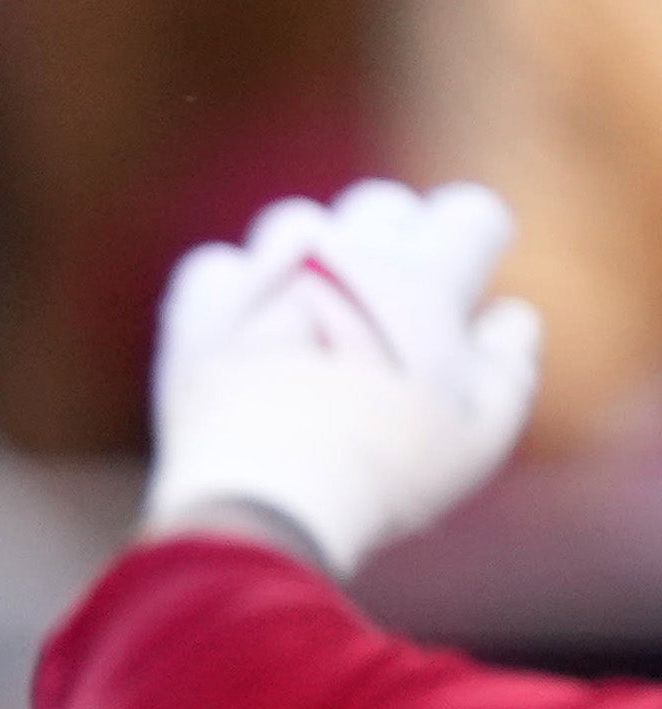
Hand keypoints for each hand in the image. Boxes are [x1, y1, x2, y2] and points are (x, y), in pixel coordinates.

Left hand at [143, 178, 540, 573]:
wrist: (263, 503)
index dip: (473, 245)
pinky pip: (214, 268)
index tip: (466, 280)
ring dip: (308, 257)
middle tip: (389, 303)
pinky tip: (242, 333)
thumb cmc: (386, 475)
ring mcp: (264, 274)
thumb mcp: (482, 433)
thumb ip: (510, 362)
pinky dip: (230, 292)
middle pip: (380, 206)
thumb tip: (507, 316)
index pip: (469, 212)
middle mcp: (345, 252)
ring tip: (311, 317)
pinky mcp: (197, 312)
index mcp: (428, 273)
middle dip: (393, 241)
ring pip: (294, 223)